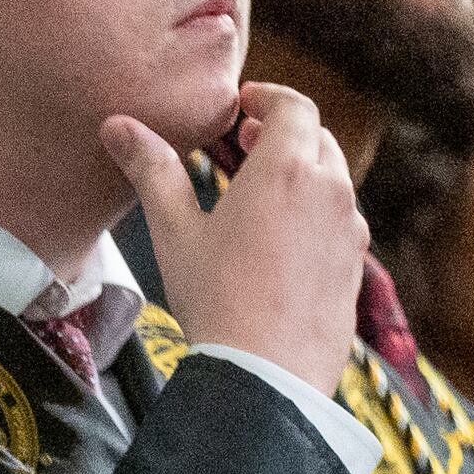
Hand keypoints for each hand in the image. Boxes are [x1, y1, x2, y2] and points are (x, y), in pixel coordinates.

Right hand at [114, 82, 364, 395]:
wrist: (267, 376)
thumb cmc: (217, 299)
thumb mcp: (175, 232)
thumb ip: (152, 170)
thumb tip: (117, 126)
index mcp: (286, 168)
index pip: (293, 106)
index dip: (268, 97)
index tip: (244, 104)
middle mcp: (330, 191)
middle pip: (317, 138)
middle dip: (284, 132)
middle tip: (247, 142)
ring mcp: (350, 232)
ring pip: (333, 182)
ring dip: (303, 173)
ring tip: (263, 193)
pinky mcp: (355, 269)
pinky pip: (340, 224)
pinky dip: (316, 215)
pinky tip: (282, 244)